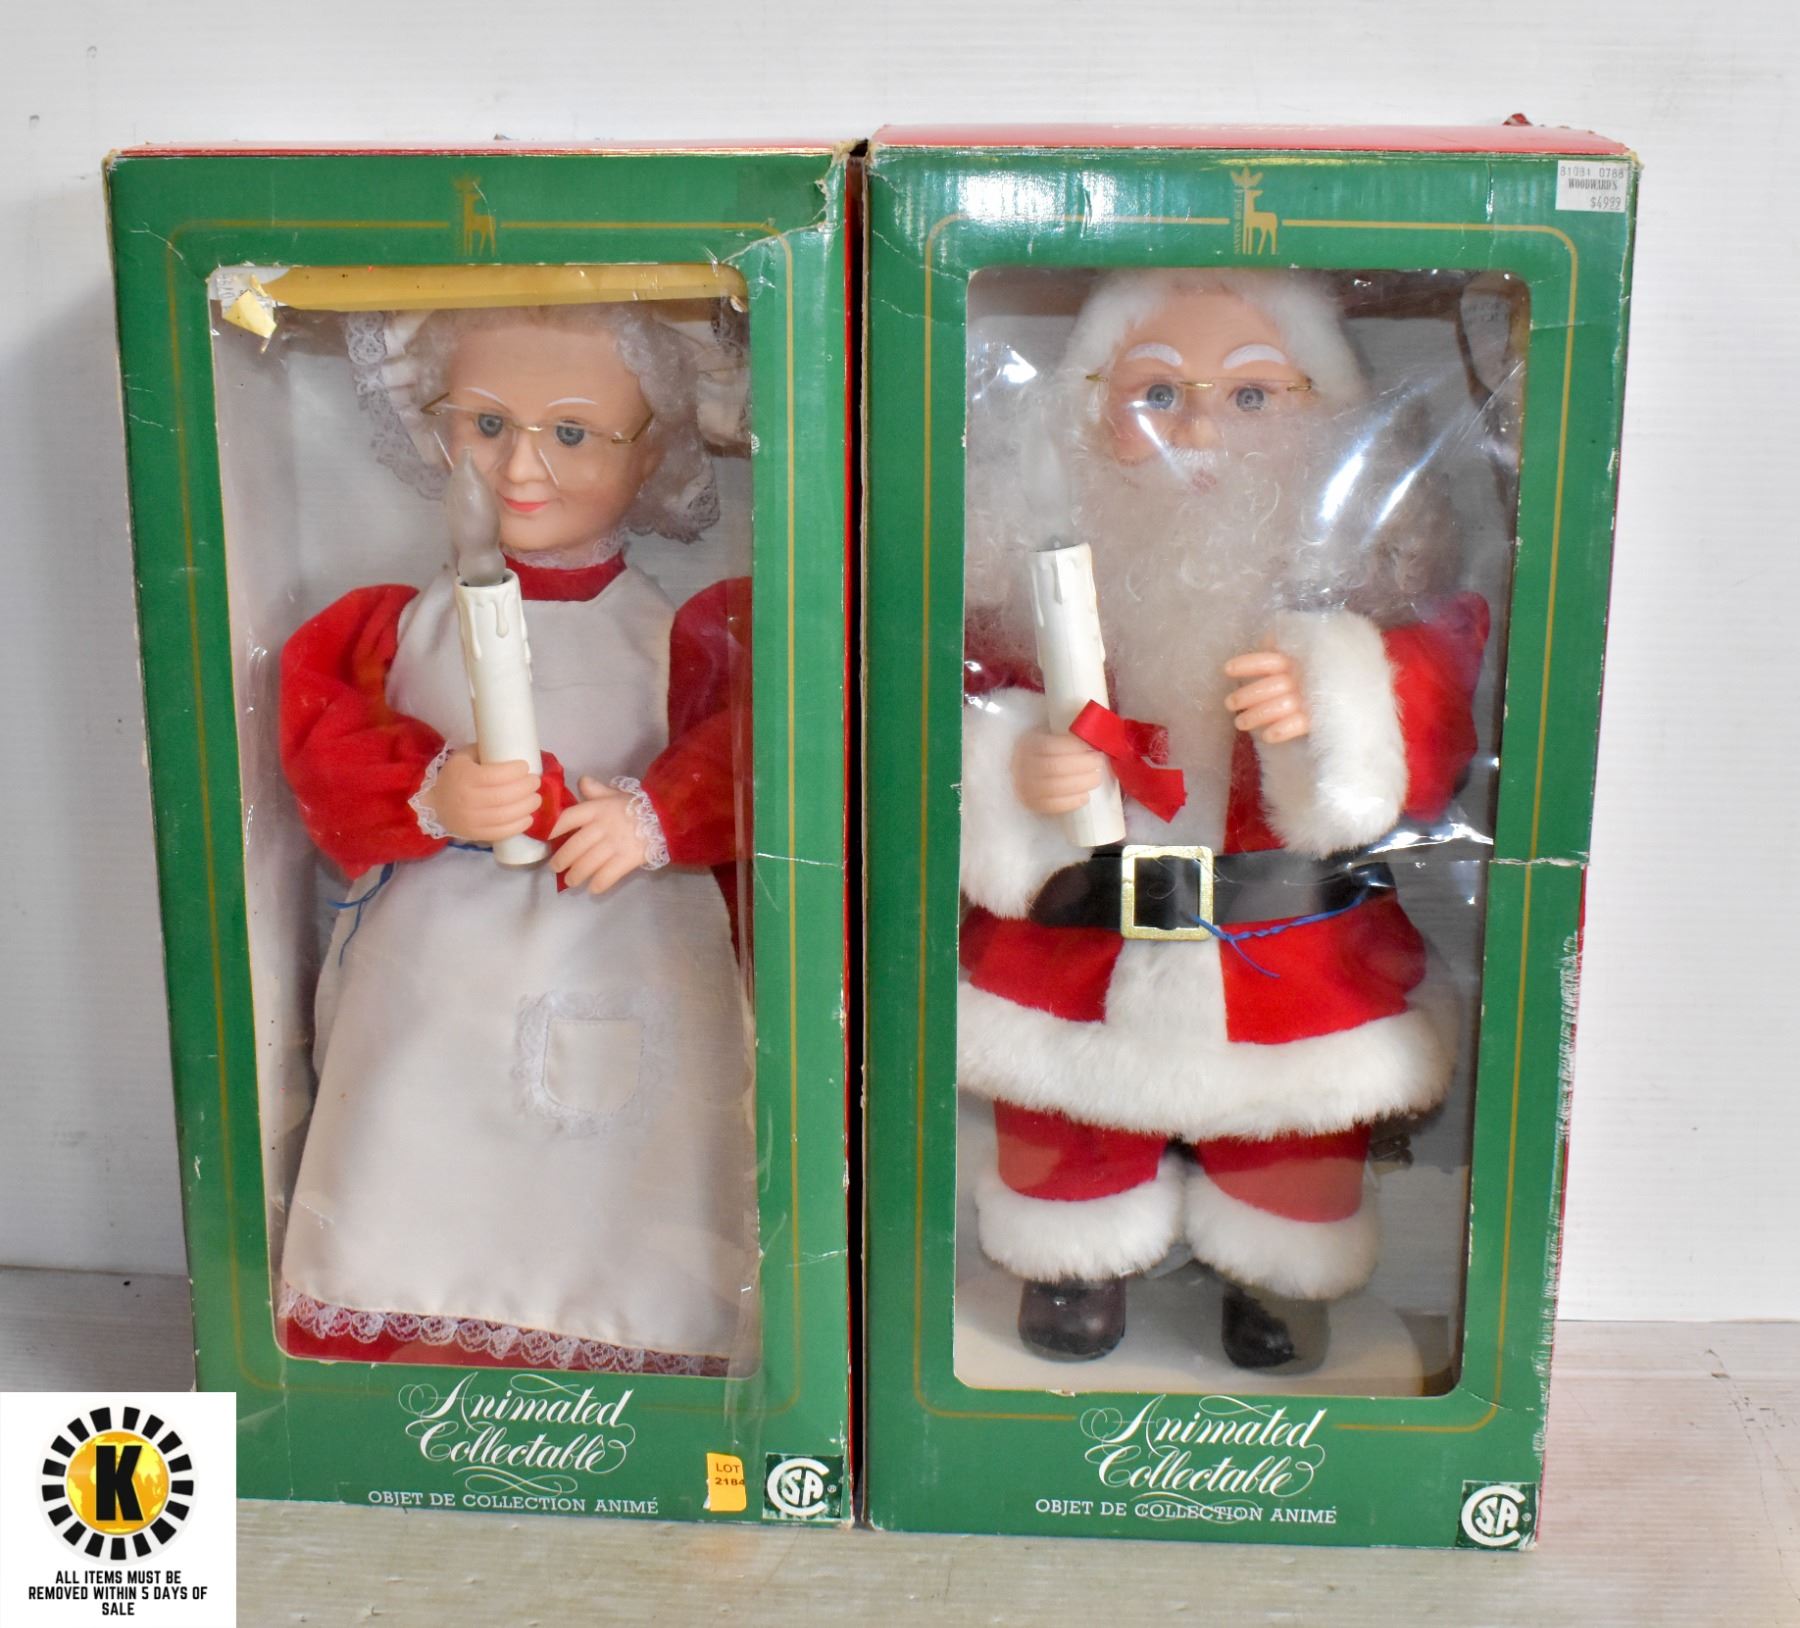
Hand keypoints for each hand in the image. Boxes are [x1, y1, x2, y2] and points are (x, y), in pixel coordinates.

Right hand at [418, 747, 540, 842]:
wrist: (436, 803)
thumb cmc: (456, 776)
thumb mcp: (464, 757)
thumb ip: (485, 751)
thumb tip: (515, 748)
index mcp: (464, 777)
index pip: (495, 775)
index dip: (515, 771)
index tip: (525, 766)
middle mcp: (467, 800)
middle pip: (504, 797)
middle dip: (526, 788)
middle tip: (535, 782)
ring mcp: (471, 820)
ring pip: (505, 816)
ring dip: (527, 807)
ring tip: (536, 799)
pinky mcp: (475, 834)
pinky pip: (501, 832)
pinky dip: (518, 826)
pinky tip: (528, 817)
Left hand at [548, 777, 650, 894]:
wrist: (666, 816)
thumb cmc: (636, 806)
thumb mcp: (614, 795)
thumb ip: (596, 790)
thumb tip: (581, 781)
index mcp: (597, 809)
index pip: (568, 818)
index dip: (553, 829)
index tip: (545, 839)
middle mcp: (602, 826)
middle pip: (575, 846)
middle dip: (562, 860)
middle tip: (555, 868)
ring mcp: (615, 844)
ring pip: (588, 863)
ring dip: (576, 875)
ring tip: (571, 881)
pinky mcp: (628, 859)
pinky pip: (608, 875)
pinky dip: (598, 884)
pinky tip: (593, 889)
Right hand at [1012, 728, 1106, 815]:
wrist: (1028, 770)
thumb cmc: (1046, 750)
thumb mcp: (1050, 735)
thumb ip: (1067, 737)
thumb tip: (1092, 739)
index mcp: (1027, 744)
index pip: (1050, 745)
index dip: (1073, 746)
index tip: (1091, 746)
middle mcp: (1021, 765)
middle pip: (1054, 767)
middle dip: (1082, 765)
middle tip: (1098, 762)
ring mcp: (1024, 787)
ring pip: (1053, 788)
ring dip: (1081, 783)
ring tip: (1096, 778)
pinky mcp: (1031, 804)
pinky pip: (1052, 806)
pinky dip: (1072, 802)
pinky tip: (1085, 796)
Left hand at [1223, 647, 1310, 744]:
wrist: (1341, 692)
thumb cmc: (1314, 674)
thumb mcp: (1301, 657)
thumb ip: (1282, 649)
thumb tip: (1267, 639)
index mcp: (1296, 662)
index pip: (1270, 661)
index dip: (1248, 664)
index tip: (1226, 669)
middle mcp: (1303, 678)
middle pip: (1273, 685)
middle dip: (1248, 695)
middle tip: (1229, 703)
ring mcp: (1311, 698)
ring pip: (1282, 705)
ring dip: (1258, 715)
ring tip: (1239, 723)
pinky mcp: (1318, 717)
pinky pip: (1299, 724)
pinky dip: (1282, 730)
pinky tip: (1267, 736)